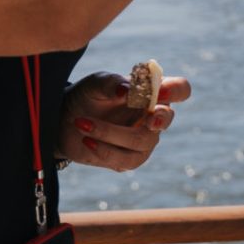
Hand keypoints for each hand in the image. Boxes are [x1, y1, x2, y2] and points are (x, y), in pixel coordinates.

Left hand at [56, 71, 192, 172]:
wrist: (64, 120)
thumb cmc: (88, 96)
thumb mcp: (96, 83)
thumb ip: (112, 83)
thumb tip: (127, 90)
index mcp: (152, 92)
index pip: (179, 89)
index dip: (175, 91)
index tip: (160, 92)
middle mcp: (152, 116)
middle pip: (167, 119)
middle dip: (160, 120)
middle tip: (150, 121)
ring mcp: (143, 139)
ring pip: (142, 141)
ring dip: (110, 133)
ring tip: (81, 123)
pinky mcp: (128, 159)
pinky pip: (125, 160)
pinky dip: (104, 150)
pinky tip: (86, 141)